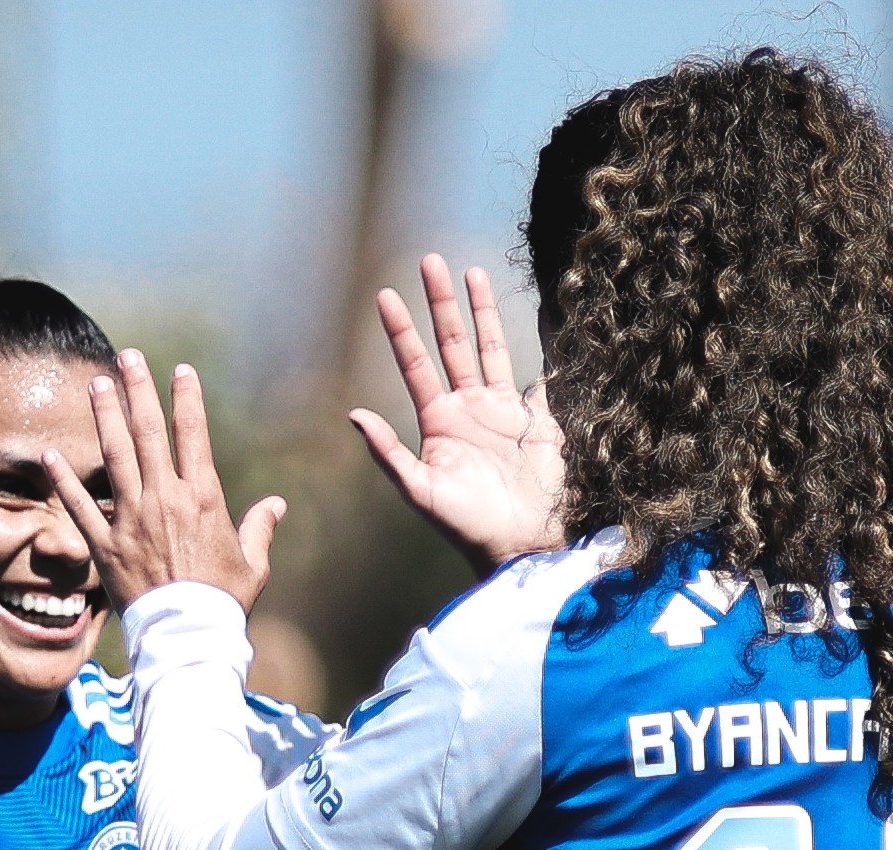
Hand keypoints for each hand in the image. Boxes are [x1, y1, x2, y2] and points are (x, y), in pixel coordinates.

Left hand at [46, 351, 286, 612]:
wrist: (188, 636)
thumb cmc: (224, 601)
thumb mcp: (252, 564)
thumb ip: (260, 529)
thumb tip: (276, 506)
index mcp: (202, 498)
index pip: (192, 435)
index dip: (186, 399)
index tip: (180, 371)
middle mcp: (164, 498)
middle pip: (148, 432)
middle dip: (137, 390)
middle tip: (127, 357)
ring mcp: (131, 519)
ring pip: (114, 456)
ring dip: (105, 416)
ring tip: (96, 384)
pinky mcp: (104, 545)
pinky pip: (78, 506)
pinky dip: (62, 479)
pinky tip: (49, 453)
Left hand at [351, 254, 564, 576]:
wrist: (521, 544)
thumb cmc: (467, 524)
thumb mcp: (420, 491)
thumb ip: (388, 452)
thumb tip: (354, 414)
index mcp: (439, 421)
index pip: (415, 364)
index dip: (401, 331)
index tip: (385, 294)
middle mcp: (468, 408)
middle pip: (451, 343)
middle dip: (440, 303)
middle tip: (429, 261)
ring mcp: (503, 410)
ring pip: (489, 347)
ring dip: (480, 311)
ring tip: (472, 271)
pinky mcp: (538, 418)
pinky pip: (537, 373)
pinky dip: (538, 346)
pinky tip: (536, 316)